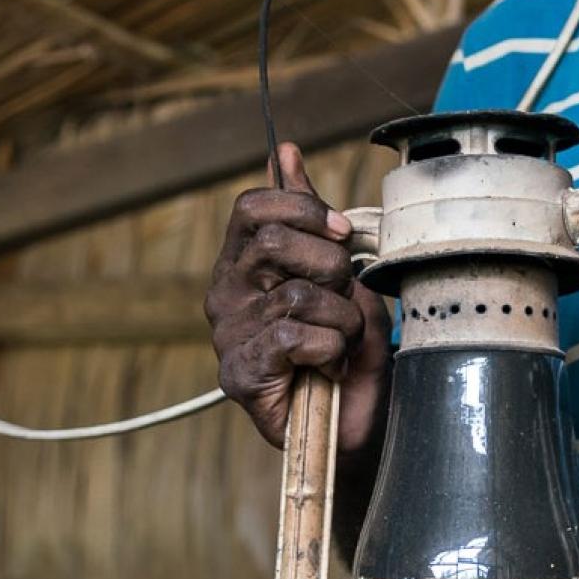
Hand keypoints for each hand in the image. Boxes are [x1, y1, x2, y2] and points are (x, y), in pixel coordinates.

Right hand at [208, 143, 390, 454]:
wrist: (354, 429)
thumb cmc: (346, 349)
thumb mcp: (338, 274)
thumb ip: (309, 218)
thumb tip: (284, 150)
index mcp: (242, 263)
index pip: (252, 207)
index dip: (304, 209)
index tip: (341, 235)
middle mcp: (224, 295)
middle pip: (274, 241)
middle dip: (330, 267)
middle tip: (342, 301)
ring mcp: (228, 337)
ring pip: (296, 294)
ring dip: (340, 320)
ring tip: (341, 344)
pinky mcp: (240, 375)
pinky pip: (294, 337)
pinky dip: (330, 350)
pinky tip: (328, 367)